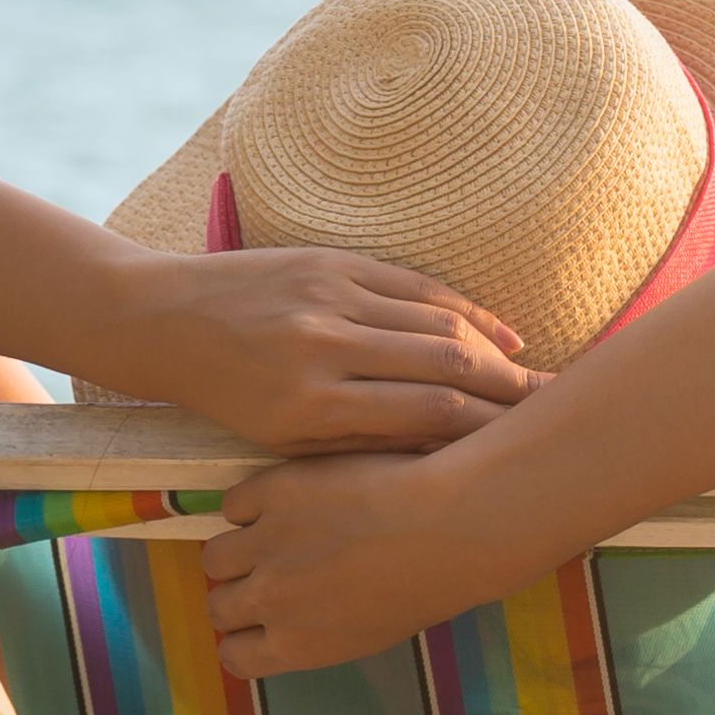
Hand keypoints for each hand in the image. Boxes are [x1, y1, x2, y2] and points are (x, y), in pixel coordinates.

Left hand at [115, 248, 532, 453]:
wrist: (160, 320)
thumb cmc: (224, 395)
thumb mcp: (284, 440)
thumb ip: (361, 444)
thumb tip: (441, 454)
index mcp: (310, 404)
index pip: (426, 417)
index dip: (487, 431)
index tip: (525, 447)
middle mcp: (325, 345)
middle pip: (447, 366)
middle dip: (509, 390)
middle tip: (553, 411)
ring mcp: (331, 295)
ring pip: (441, 322)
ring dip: (497, 352)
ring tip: (534, 378)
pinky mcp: (332, 260)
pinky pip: (417, 286)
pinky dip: (466, 310)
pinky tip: (502, 333)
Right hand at [201, 447, 522, 676]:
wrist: (449, 526)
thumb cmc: (432, 585)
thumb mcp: (374, 631)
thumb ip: (323, 633)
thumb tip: (298, 624)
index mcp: (297, 647)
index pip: (234, 657)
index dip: (242, 637)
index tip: (257, 622)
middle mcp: (270, 601)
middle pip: (218, 605)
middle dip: (237, 592)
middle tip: (266, 571)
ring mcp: (266, 545)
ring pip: (216, 556)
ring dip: (238, 548)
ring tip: (273, 534)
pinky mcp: (272, 493)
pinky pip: (235, 504)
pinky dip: (252, 503)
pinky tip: (286, 499)